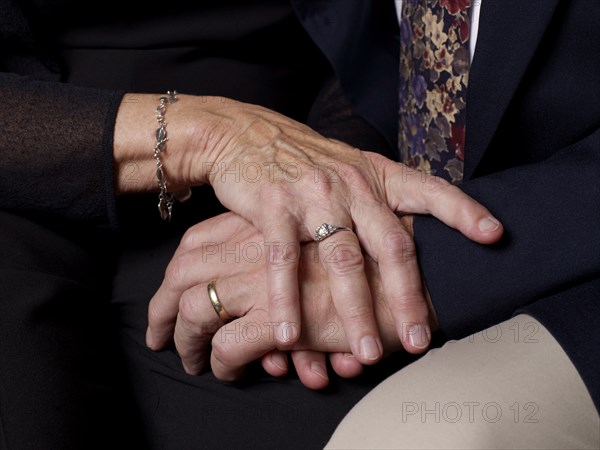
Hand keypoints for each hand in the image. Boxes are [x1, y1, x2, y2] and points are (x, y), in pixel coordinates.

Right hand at [116, 94, 502, 362]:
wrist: (245, 135)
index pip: (429, 190)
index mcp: (376, 175)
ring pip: (342, 260)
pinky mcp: (273, 205)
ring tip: (366, 352)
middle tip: (417, 340)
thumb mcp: (349, 168)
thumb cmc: (303, 161)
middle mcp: (351, 183)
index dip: (463, 212)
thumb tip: (410, 239)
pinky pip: (283, 260)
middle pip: (390, 245)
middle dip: (407, 297)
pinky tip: (291, 335)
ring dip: (356, 311)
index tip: (494, 236)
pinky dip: (287, 300)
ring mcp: (313, 194)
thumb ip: (379, 199)